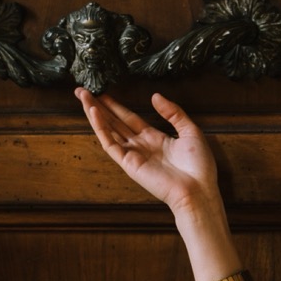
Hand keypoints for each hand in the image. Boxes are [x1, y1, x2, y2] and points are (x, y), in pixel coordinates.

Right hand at [76, 89, 220, 215]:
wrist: (198, 189)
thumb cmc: (199, 166)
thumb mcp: (190, 131)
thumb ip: (173, 113)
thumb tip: (155, 96)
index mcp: (155, 139)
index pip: (129, 119)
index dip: (116, 106)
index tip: (103, 93)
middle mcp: (141, 146)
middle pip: (115, 122)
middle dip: (99, 106)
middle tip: (83, 90)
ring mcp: (133, 155)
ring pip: (108, 130)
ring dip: (94, 113)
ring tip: (82, 96)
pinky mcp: (129, 163)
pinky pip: (110, 144)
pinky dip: (100, 128)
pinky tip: (94, 112)